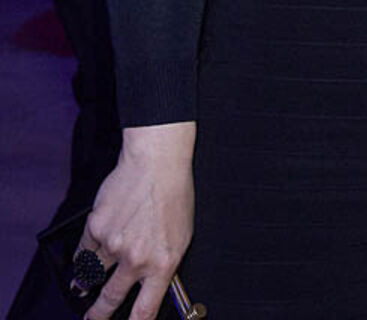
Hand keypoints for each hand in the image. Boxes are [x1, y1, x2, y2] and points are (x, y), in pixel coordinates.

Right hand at [80, 123, 195, 319]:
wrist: (157, 164)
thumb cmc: (175, 195)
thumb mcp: (182, 235)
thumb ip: (164, 262)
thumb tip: (152, 284)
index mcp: (163, 264)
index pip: (145, 309)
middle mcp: (137, 259)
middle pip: (110, 300)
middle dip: (98, 315)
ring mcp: (113, 246)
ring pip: (90, 277)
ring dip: (83, 284)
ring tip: (81, 288)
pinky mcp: (95, 230)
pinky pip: (83, 252)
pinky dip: (82, 256)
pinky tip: (83, 258)